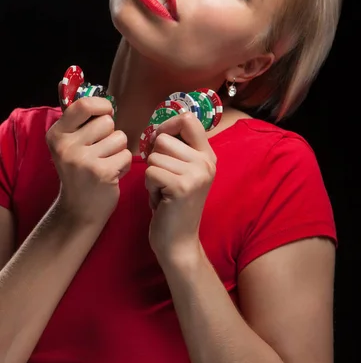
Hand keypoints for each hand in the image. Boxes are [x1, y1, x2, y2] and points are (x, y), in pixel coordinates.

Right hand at [46, 91, 131, 227]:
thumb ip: (78, 119)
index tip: (105, 115)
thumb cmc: (79, 171)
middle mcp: (66, 146)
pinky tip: (112, 174)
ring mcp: (83, 161)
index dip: (102, 106)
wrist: (78, 210)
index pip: (84, 105)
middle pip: (107, 122)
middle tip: (101, 151)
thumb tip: (79, 88)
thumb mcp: (69, 144)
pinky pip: (126, 155)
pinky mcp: (102, 173)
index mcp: (57, 134)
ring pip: (120, 138)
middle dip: (111, 134)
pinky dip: (124, 165)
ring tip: (106, 163)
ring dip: (119, 150)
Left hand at [145, 112, 216, 264]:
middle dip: (154, 159)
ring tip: (163, 191)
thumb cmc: (173, 205)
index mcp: (208, 155)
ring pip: (154, 157)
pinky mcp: (182, 187)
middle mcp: (206, 162)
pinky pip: (151, 172)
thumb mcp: (182, 172)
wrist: (179, 243)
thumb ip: (177, 150)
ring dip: (151, 175)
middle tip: (163, 179)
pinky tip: (160, 199)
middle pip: (163, 139)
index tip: (160, 140)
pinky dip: (149, 187)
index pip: (188, 119)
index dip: (167, 125)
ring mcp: (196, 174)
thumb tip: (157, 128)